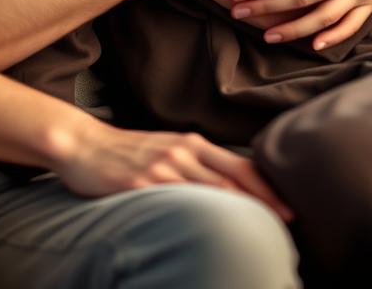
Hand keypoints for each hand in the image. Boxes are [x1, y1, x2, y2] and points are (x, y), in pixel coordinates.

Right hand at [50, 118, 292, 221]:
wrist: (83, 145)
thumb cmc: (127, 151)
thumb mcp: (166, 149)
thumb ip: (194, 162)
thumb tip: (227, 184)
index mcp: (189, 143)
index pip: (236, 165)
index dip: (265, 185)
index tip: (287, 205)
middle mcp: (180, 151)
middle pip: (231, 178)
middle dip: (262, 199)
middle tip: (288, 219)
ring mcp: (161, 167)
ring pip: (208, 189)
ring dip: (237, 209)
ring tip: (258, 229)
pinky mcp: (140, 183)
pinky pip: (175, 201)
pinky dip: (197, 215)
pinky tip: (210, 229)